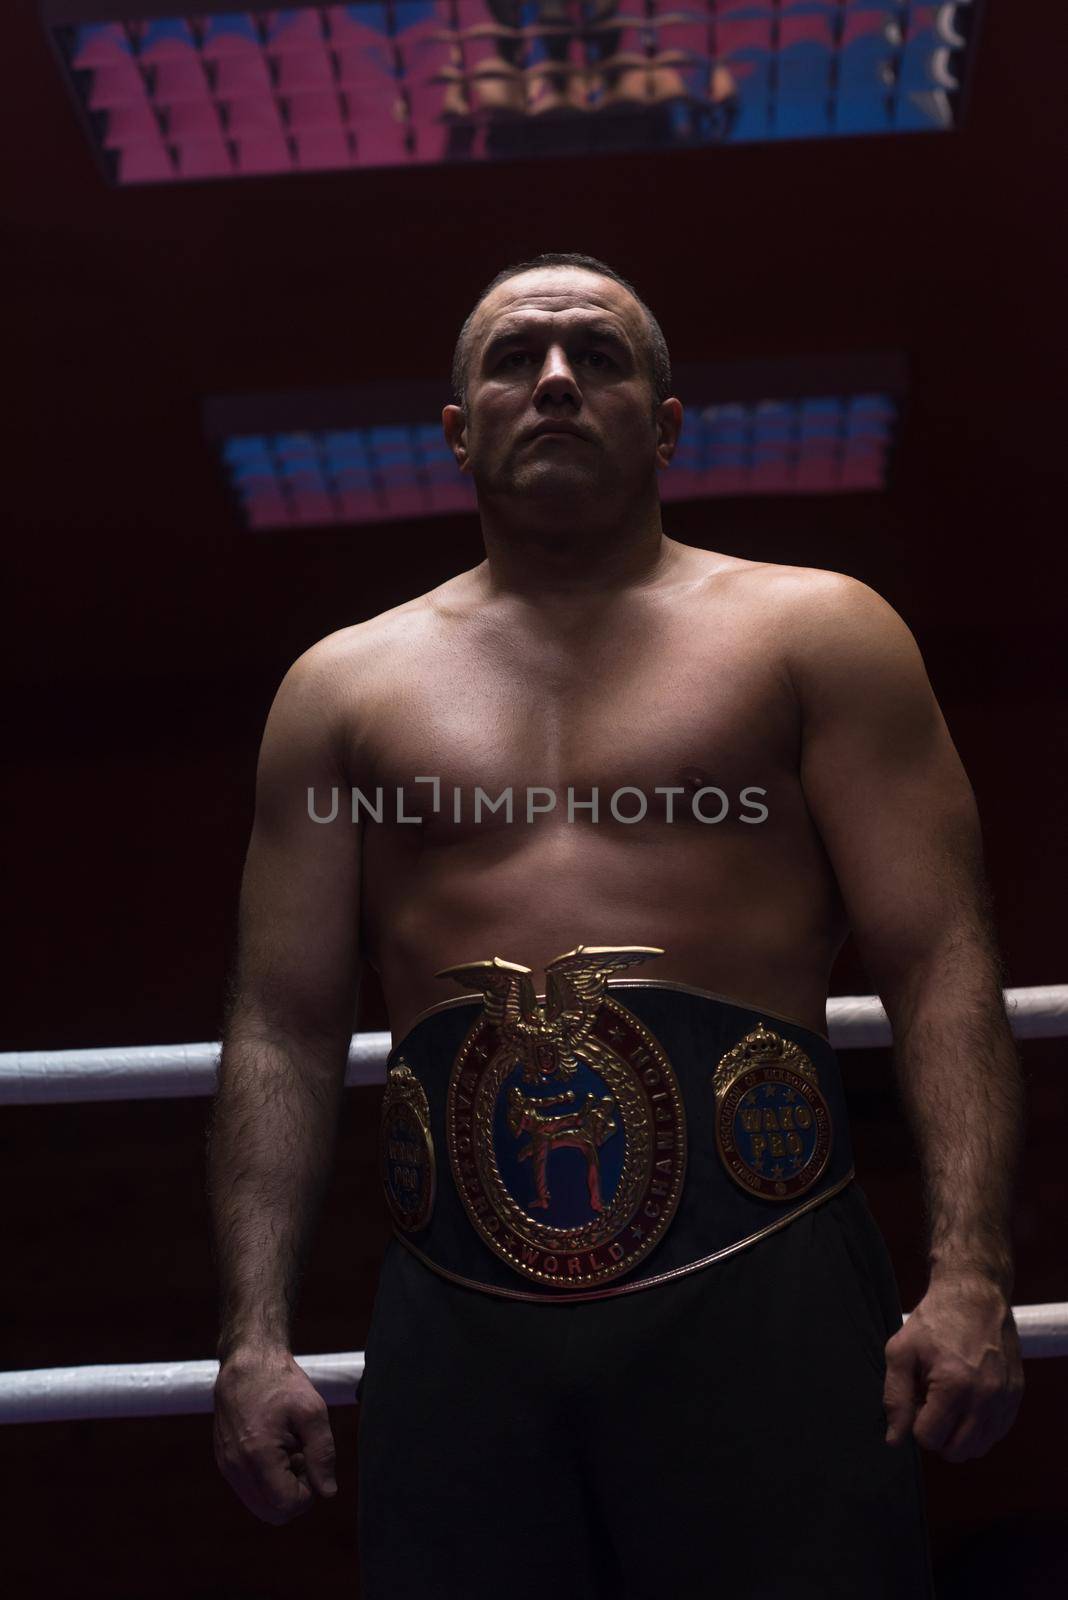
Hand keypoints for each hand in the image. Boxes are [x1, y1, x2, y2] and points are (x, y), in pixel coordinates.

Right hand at [213, 1347, 338, 1523]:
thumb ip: (322, 1454)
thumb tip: (328, 1492)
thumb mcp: (312, 1411)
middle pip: (272, 1514)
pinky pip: (249, 1490)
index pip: (288, 1505)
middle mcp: (236, 1467)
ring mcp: (227, 1466)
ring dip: (280, 1489)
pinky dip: (267, 1481)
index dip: (309, 1493)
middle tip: (303, 1459)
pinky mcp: (225, 1462)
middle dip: (295, 1495)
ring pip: (260, 1505)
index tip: (312, 1462)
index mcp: (257, 1455)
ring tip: (290, 1452)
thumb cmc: (281, 1382)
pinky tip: (276, 1450)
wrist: (247, 1362)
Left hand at [883, 1274, 1023, 1461]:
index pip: (929, 1438)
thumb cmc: (933, 1322)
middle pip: (956, 1451)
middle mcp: (985, 1397)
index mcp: (954, 1385)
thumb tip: (894, 1440)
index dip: (915, 1424)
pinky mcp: (1016, 1395)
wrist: (974, 1296)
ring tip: (949, 1402)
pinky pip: (996, 1433)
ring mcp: (1005, 1397)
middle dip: (937, 1435)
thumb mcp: (900, 1352)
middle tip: (930, 1404)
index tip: (916, 1399)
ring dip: (959, 1435)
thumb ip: (895, 1398)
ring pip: (978, 1447)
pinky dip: (979, 1428)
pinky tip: (967, 1401)